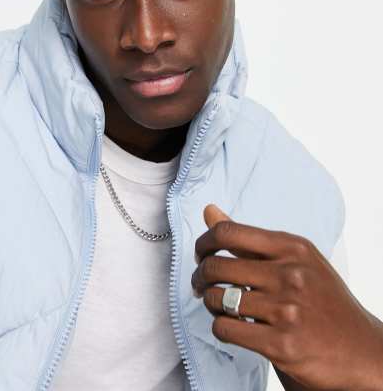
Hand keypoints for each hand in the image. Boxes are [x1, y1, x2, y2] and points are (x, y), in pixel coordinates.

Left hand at [191, 205, 382, 390]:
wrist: (360, 350)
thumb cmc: (322, 300)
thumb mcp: (295, 260)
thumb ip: (249, 239)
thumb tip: (209, 210)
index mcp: (292, 247)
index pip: (229, 232)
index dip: (204, 243)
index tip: (202, 255)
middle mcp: (291, 274)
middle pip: (217, 265)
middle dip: (200, 276)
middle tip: (201, 285)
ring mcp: (287, 310)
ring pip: (217, 298)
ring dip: (210, 303)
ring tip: (219, 306)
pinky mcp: (282, 344)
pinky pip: (226, 328)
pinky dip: (220, 327)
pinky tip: (231, 327)